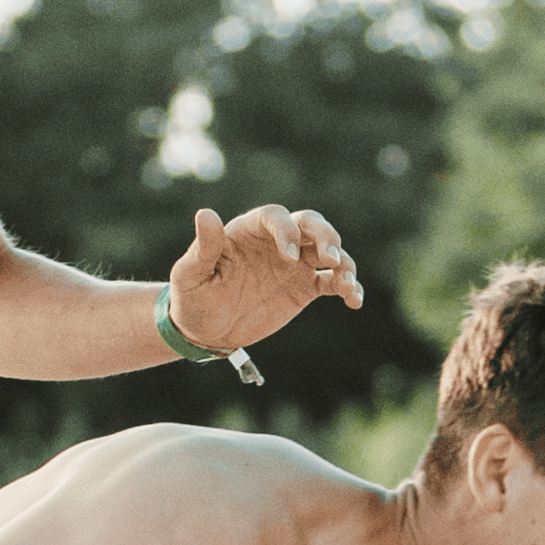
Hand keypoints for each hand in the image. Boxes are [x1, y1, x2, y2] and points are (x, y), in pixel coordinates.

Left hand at [164, 205, 364, 364]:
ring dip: (343, 262)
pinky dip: (347, 287)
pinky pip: (332, 282)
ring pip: (328, 251)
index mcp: (248, 232)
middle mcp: (276, 242)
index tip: (290, 256)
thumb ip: (203, 248)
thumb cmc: (193, 297)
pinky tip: (354, 299)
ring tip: (345, 284)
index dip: (285, 231)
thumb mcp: (190, 275)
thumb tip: (206, 214)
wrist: (206, 330)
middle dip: (325, 236)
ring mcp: (294, 264)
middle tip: (331, 258)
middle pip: (309, 224)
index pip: (274, 218)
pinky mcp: (304, 287)